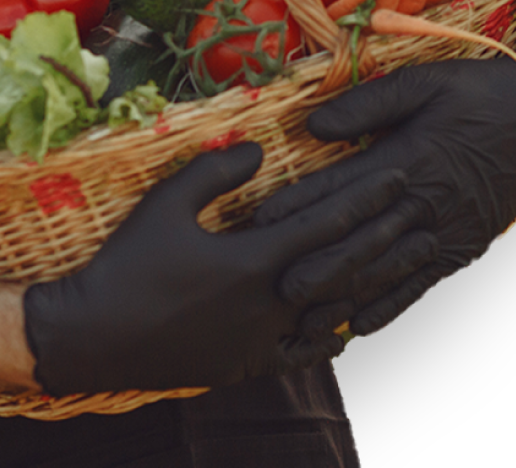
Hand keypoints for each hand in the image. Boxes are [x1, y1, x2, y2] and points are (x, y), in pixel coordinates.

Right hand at [22, 142, 436, 393]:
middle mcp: (270, 304)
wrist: (97, 334)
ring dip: (367, 285)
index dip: (366, 198)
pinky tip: (342, 326)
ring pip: (332, 314)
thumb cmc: (129, 260)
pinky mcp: (246, 366)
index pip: (326, 224)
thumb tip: (259, 148)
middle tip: (418, 212)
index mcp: (254, 260)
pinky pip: (302, 354)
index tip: (398, 174)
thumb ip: (216, 172)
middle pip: (343, 268)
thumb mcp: (167, 202)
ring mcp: (261, 341)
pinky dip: (327, 337)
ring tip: (399, 264)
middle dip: (385, 237)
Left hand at [254, 44, 515, 337]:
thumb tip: (315, 126)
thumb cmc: (476, 92)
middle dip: (317, 266)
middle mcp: (426, 202)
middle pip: (361, 239)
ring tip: (305, 320)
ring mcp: (448, 231)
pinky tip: (361, 326)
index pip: (344, 186)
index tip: (263, 222)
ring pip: (386, 270)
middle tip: (275, 289)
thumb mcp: (423, 82)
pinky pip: (422, 283)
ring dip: (344, 296)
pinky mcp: (464, 248)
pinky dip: (391, 305)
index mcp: (411, 157)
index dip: (302, 205)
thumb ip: (368, 104)